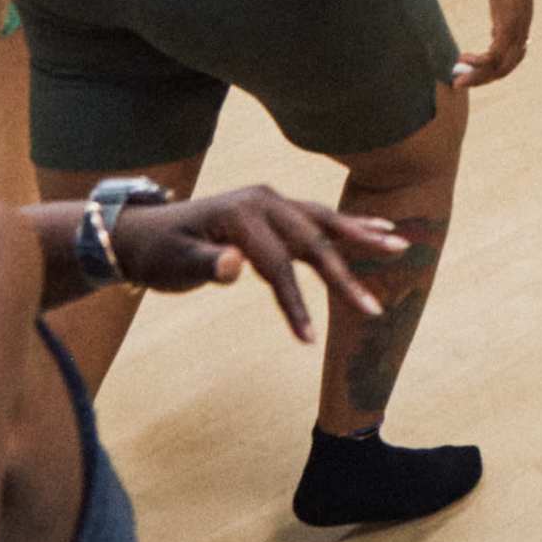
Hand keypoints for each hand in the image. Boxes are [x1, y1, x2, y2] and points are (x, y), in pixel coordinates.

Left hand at [110, 186, 406, 341]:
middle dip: (345, 276)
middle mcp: (264, 201)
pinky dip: (348, 225)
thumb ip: (206, 265)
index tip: (307, 340)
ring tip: (399, 245)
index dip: (294, 302)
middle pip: (312, 240)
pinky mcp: (277, 209)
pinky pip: (319, 217)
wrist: (142, 231)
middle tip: (373, 310)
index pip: (278, 264)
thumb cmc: (158, 253)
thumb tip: (233, 265)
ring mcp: (273, 202)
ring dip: (362, 237)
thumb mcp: (173, 264)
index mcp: (241, 214)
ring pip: (325, 222)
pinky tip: (379, 227)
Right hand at [459, 0, 533, 86]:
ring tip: (458, 80)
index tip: (478, 69)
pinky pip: (494, 56)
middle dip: (483, 79)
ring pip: (500, 67)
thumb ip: (500, 2)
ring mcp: (517, 30)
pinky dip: (478, 64)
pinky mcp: (508, 26)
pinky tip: (463, 59)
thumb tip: (494, 5)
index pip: (514, 56)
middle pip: (507, 67)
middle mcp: (522, 29)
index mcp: (521, 22)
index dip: (497, 67)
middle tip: (462, 83)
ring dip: (478, 77)